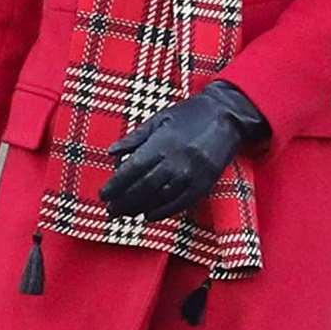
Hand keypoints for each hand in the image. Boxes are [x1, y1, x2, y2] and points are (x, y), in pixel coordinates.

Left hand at [99, 80, 270, 221]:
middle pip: (143, 188)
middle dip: (123, 202)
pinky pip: (180, 204)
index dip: (116, 185)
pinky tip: (149, 215)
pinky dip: (163, 212)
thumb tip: (111, 152)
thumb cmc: (190, 114)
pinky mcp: (204, 184)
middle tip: (111, 210)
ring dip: (139, 209)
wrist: (227, 115)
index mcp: (161, 144)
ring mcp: (191, 175)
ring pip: (159, 199)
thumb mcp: (160, 119)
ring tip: (126, 213)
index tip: (103, 195)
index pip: (132, 170)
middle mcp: (175, 162)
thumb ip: (135, 138)